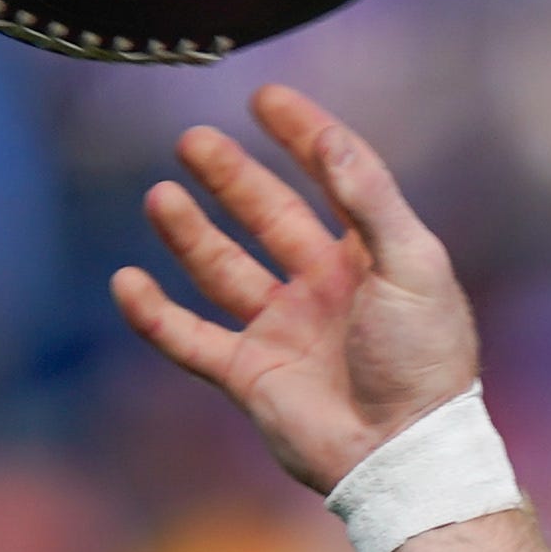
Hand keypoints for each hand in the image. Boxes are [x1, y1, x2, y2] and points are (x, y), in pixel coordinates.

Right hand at [108, 84, 483, 493]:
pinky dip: (155, 314)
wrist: (402, 454)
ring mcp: (283, 330)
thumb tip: (330, 140)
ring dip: (190, 232)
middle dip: (230, 177)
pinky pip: (190, 339)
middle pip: (267, 216)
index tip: (266, 97)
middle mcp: (324, 289)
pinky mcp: (249, 375)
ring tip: (159, 193)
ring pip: (223, 269)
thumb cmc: (423, 361)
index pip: (331, 180)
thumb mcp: (413, 265)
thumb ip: (371, 199)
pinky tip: (127, 282)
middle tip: (192, 139)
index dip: (302, 136)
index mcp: (370, 258)